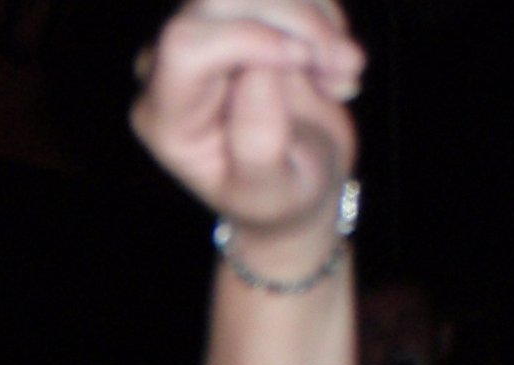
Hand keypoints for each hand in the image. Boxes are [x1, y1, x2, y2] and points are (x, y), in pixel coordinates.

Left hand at [130, 1, 362, 259]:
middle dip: (296, 23)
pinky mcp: (239, 15)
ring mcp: (205, 33)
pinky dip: (323, 11)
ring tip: (346, 72)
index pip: (185, 44)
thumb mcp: (272, 192)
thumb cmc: (278, 196)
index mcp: (167, 117)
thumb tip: (257, 73)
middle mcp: (171, 68)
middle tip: (346, 69)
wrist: (296, 179)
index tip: (304, 62)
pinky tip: (334, 59)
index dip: (248, 38)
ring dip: (317, 19)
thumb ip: (257, 144)